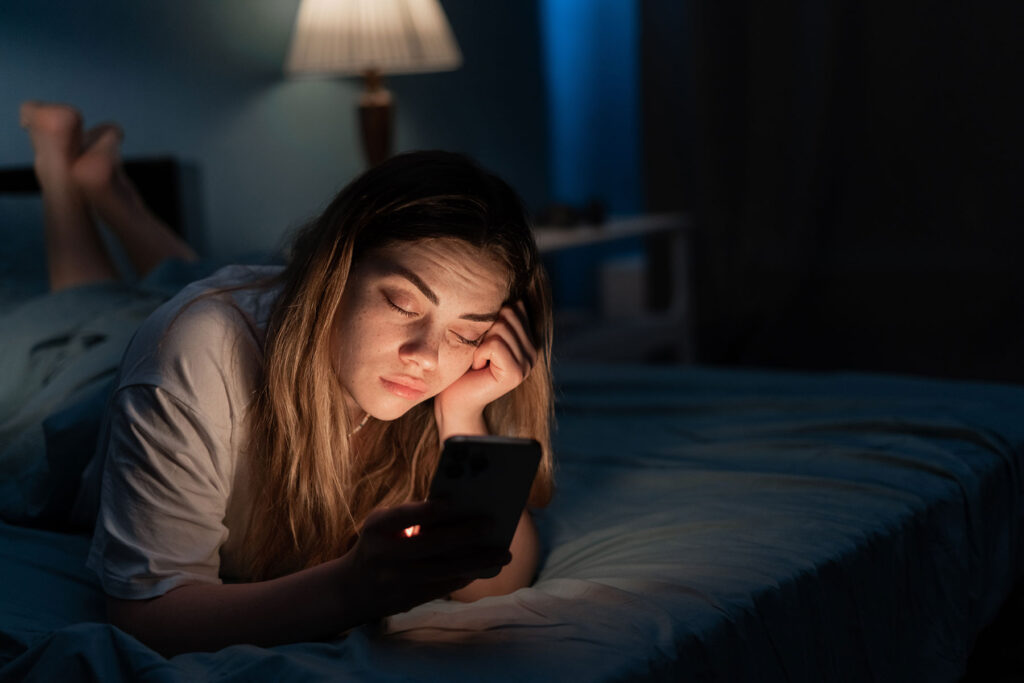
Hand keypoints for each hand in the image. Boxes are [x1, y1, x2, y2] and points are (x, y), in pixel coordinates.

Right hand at [343, 501, 510, 621]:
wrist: (352, 588)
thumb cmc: (379, 542)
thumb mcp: (383, 524)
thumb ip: (413, 515)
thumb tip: (461, 509)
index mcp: (377, 528)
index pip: (403, 517)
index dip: (427, 511)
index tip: (453, 501)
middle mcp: (385, 555)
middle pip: (430, 545)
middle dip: (463, 535)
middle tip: (492, 525)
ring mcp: (396, 581)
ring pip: (442, 571)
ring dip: (476, 562)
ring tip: (503, 554)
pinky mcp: (407, 600)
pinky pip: (443, 587)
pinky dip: (466, 576)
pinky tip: (485, 567)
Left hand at [434, 301, 537, 434]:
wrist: (454, 399)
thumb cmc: (462, 363)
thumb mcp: (480, 332)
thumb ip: (496, 313)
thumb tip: (499, 279)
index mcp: (527, 338)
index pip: (515, 304)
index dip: (491, 315)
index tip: (482, 337)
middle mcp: (532, 350)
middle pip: (508, 313)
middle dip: (485, 328)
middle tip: (479, 350)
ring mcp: (527, 363)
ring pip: (501, 327)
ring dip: (480, 342)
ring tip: (479, 360)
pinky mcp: (516, 374)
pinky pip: (494, 345)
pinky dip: (479, 353)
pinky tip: (479, 367)